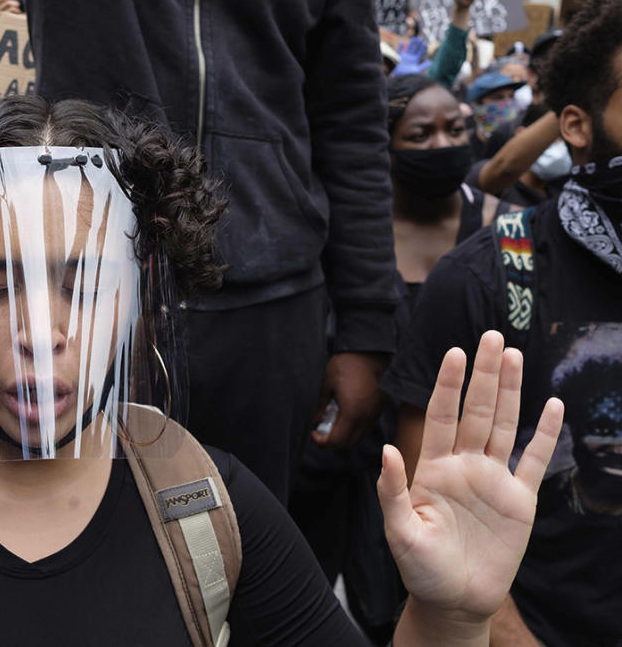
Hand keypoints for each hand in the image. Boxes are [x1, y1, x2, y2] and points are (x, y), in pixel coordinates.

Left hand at [313, 352, 387, 447]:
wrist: (371, 351)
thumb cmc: (346, 365)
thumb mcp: (327, 385)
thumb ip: (321, 406)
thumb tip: (317, 420)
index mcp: (352, 413)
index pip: (337, 441)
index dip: (323, 442)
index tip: (314, 433)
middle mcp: (366, 417)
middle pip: (349, 443)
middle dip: (333, 442)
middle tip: (321, 432)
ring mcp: (374, 413)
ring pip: (359, 436)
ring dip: (344, 436)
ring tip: (331, 424)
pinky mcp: (378, 408)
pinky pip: (366, 427)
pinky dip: (354, 428)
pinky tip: (343, 417)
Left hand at [379, 331, 562, 621]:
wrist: (454, 600)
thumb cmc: (420, 567)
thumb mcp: (399, 531)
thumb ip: (392, 490)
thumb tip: (385, 449)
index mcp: (433, 468)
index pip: (441, 416)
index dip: (448, 385)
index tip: (455, 352)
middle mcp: (464, 465)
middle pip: (477, 411)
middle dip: (484, 374)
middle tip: (492, 335)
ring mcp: (493, 480)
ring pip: (505, 425)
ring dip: (510, 391)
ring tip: (515, 354)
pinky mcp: (519, 500)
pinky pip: (534, 460)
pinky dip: (544, 434)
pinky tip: (551, 404)